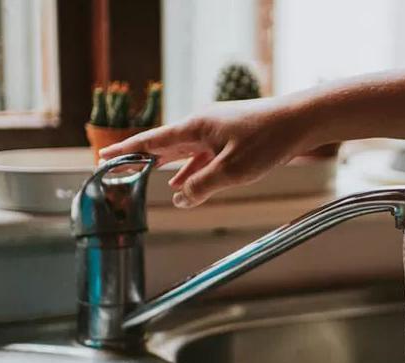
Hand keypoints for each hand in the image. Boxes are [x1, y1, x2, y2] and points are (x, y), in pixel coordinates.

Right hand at [99, 97, 314, 207]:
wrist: (301, 121)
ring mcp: (218, 131)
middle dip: (140, 158)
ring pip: (184, 152)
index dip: (126, 150)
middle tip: (116, 168)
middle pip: (163, 144)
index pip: (151, 141)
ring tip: (145, 179)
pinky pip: (203, 156)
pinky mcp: (233, 138)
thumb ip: (203, 185)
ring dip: (165, 168)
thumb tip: (181, 198)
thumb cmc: (268, 140)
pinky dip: (191, 170)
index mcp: (195, 128)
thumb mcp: (232, 169)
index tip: (103, 157)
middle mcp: (202, 126)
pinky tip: (185, 184)